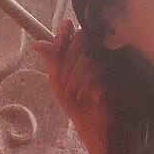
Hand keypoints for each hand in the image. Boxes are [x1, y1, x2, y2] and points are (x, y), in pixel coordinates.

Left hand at [33, 20, 108, 153]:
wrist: (91, 123)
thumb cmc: (73, 102)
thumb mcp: (57, 81)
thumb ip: (51, 60)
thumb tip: (36, 43)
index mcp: (74, 51)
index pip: (70, 30)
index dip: (63, 33)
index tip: (57, 43)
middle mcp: (91, 51)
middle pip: (80, 38)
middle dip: (68, 61)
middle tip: (63, 81)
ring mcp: (105, 59)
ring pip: (88, 56)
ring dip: (77, 78)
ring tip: (75, 94)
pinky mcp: (116, 70)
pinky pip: (99, 69)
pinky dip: (91, 84)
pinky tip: (92, 96)